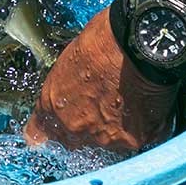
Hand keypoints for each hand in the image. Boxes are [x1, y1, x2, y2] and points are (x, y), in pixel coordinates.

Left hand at [23, 7, 178, 152]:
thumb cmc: (102, 42)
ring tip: (128, 99)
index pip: (40, 133)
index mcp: (52, 104)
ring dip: (115, 128)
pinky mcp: (134, 140)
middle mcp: (74, 127)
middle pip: (74, 141)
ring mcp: (105, 138)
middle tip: (101, 105)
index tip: (47, 134)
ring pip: (108, 142)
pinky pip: (137, 139)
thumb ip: (65, 89)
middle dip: (84, 129)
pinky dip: (142, 127)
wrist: (136, 43)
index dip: (47, 132)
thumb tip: (72, 94)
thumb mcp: (68, 63)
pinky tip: (146, 104)